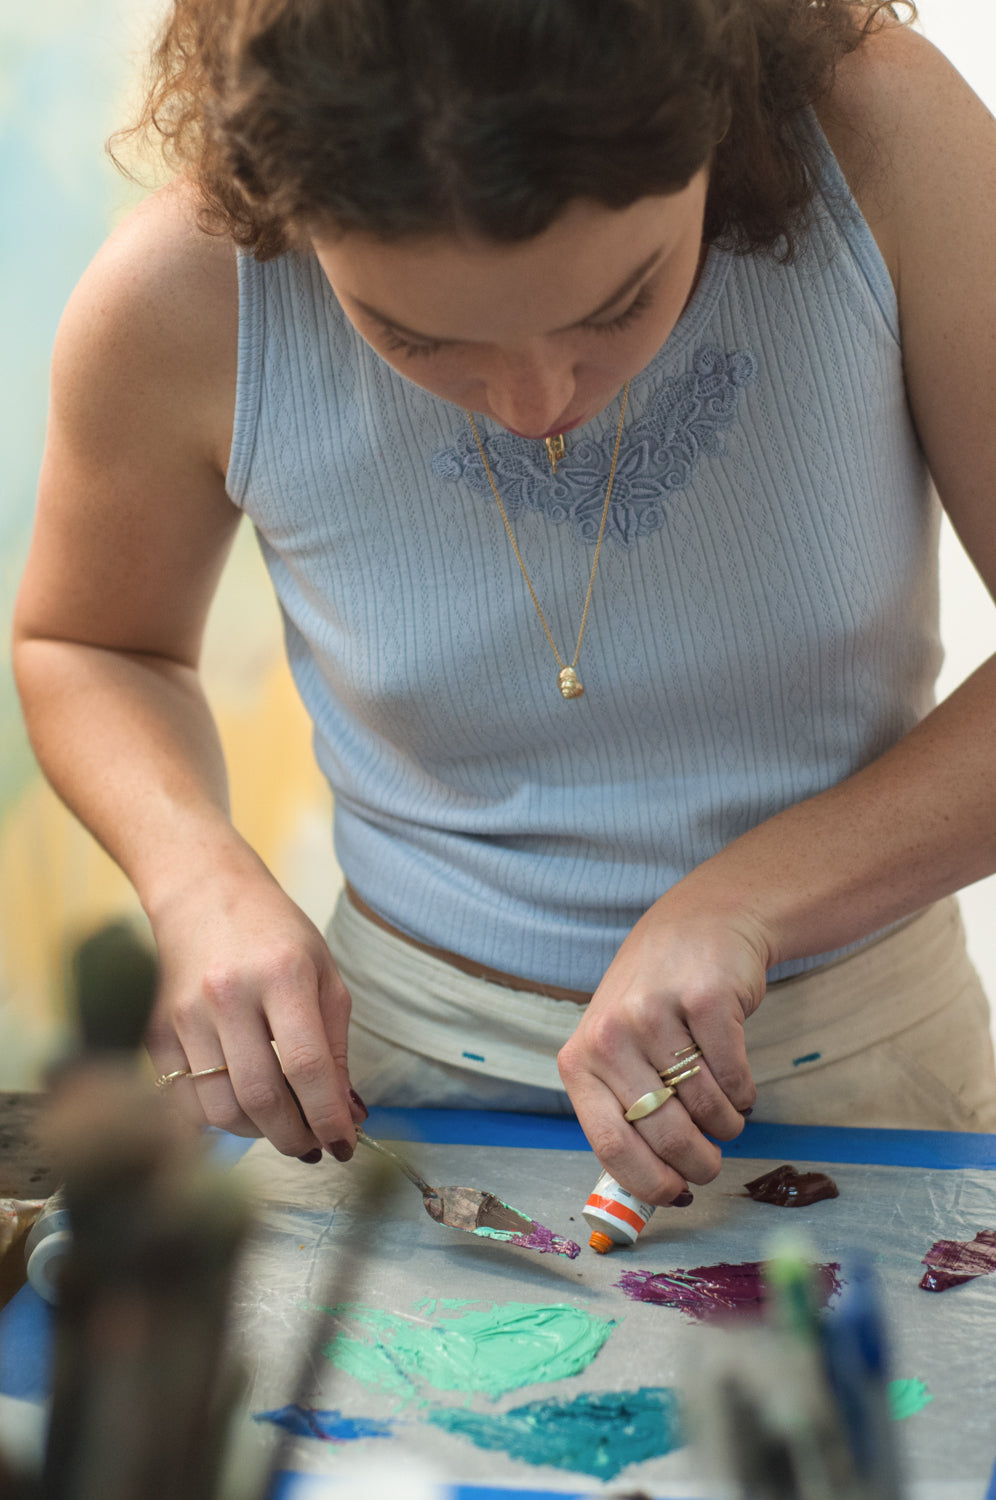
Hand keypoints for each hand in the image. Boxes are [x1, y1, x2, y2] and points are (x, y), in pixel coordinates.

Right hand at [145, 850, 363, 1158]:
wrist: (203, 893)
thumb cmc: (275, 935)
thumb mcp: (323, 974)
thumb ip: (336, 1046)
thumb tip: (347, 1114)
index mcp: (282, 974)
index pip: (307, 1066)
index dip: (328, 1117)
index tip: (344, 1145)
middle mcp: (228, 994)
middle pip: (261, 1097)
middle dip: (295, 1138)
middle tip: (314, 1147)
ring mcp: (184, 1014)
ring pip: (220, 1109)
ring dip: (258, 1134)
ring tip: (281, 1125)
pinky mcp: (155, 1032)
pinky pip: (185, 1102)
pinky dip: (218, 1120)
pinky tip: (242, 1110)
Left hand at [557, 890, 765, 1203]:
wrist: (700, 924)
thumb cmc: (655, 1000)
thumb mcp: (617, 1046)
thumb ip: (622, 1106)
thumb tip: (649, 1190)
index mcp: (580, 1057)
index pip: (611, 1143)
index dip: (649, 1182)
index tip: (676, 1195)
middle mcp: (611, 1034)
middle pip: (663, 1134)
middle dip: (698, 1164)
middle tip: (711, 1165)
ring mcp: (656, 1013)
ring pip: (706, 1109)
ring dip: (726, 1125)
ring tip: (725, 1112)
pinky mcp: (706, 999)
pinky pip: (736, 1079)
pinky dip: (745, 1093)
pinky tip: (738, 1081)